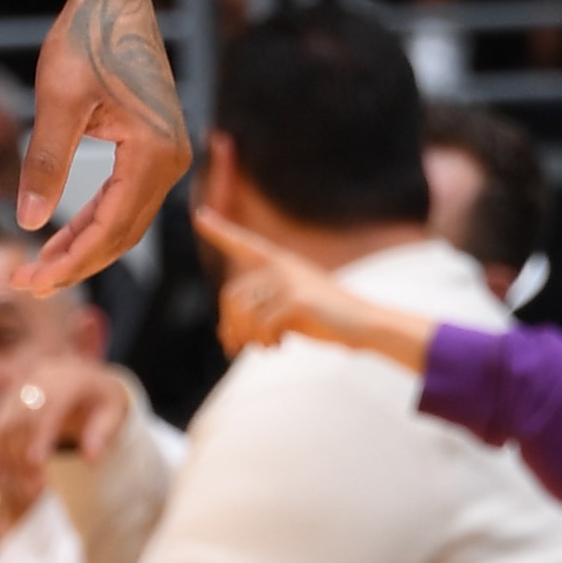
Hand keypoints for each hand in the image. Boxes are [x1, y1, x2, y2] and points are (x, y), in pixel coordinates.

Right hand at [0, 358, 131, 516]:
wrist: (80, 375)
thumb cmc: (100, 398)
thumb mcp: (114, 410)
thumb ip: (102, 433)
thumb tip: (92, 459)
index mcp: (66, 379)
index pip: (46, 407)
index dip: (38, 435)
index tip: (37, 464)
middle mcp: (36, 380)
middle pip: (18, 420)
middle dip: (21, 456)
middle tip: (34, 492)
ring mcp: (17, 390)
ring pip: (1, 427)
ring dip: (8, 460)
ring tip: (24, 491)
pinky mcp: (5, 402)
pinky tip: (6, 479)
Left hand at [19, 0, 188, 288]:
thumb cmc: (86, 39)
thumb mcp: (57, 101)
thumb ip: (45, 163)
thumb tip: (27, 223)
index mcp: (157, 153)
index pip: (113, 229)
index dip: (72, 262)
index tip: (31, 282)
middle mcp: (172, 161)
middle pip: (123, 235)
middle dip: (74, 263)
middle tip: (24, 284)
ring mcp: (167, 156)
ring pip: (124, 222)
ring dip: (83, 247)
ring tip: (36, 268)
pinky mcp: (154, 148)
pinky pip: (124, 199)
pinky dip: (93, 221)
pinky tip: (61, 236)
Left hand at [200, 209, 429, 369]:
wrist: (362, 324)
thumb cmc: (323, 317)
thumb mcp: (287, 307)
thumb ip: (258, 310)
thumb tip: (224, 334)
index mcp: (280, 261)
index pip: (244, 244)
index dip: (221, 230)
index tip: (199, 216)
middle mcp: (281, 265)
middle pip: (232, 295)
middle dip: (231, 325)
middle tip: (236, 347)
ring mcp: (289, 280)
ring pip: (244, 312)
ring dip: (248, 336)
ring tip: (264, 347)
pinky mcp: (296, 299)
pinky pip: (262, 325)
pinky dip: (265, 340)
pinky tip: (278, 346)